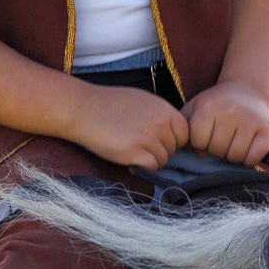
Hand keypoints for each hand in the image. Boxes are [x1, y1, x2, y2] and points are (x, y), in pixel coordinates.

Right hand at [68, 85, 189, 170]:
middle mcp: (160, 123)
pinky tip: (130, 158)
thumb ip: (161, 115)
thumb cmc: (110, 104)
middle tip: (140, 144)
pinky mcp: (134, 153)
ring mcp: (148, 138)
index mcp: (164, 109)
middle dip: (160, 150)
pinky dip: (143, 167)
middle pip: (174, 148)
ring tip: (132, 149)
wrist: (83, 109)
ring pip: (163, 160)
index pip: (185, 133)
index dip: (173, 139)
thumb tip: (172, 132)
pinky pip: (152, 167)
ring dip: (150, 159)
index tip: (159, 139)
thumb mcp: (143, 101)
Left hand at [183, 83, 268, 166]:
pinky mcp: (267, 130)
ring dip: (232, 154)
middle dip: (217, 148)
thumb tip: (198, 153)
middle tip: (222, 136)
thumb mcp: (194, 108)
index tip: (207, 132)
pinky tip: (247, 146)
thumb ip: (185, 130)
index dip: (200, 141)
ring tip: (233, 140)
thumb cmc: (216, 104)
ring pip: (235, 157)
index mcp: (208, 107)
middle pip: (217, 151)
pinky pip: (253, 159)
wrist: (246, 89)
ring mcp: (250, 121)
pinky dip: (249, 159)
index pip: (198, 142)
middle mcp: (230, 112)